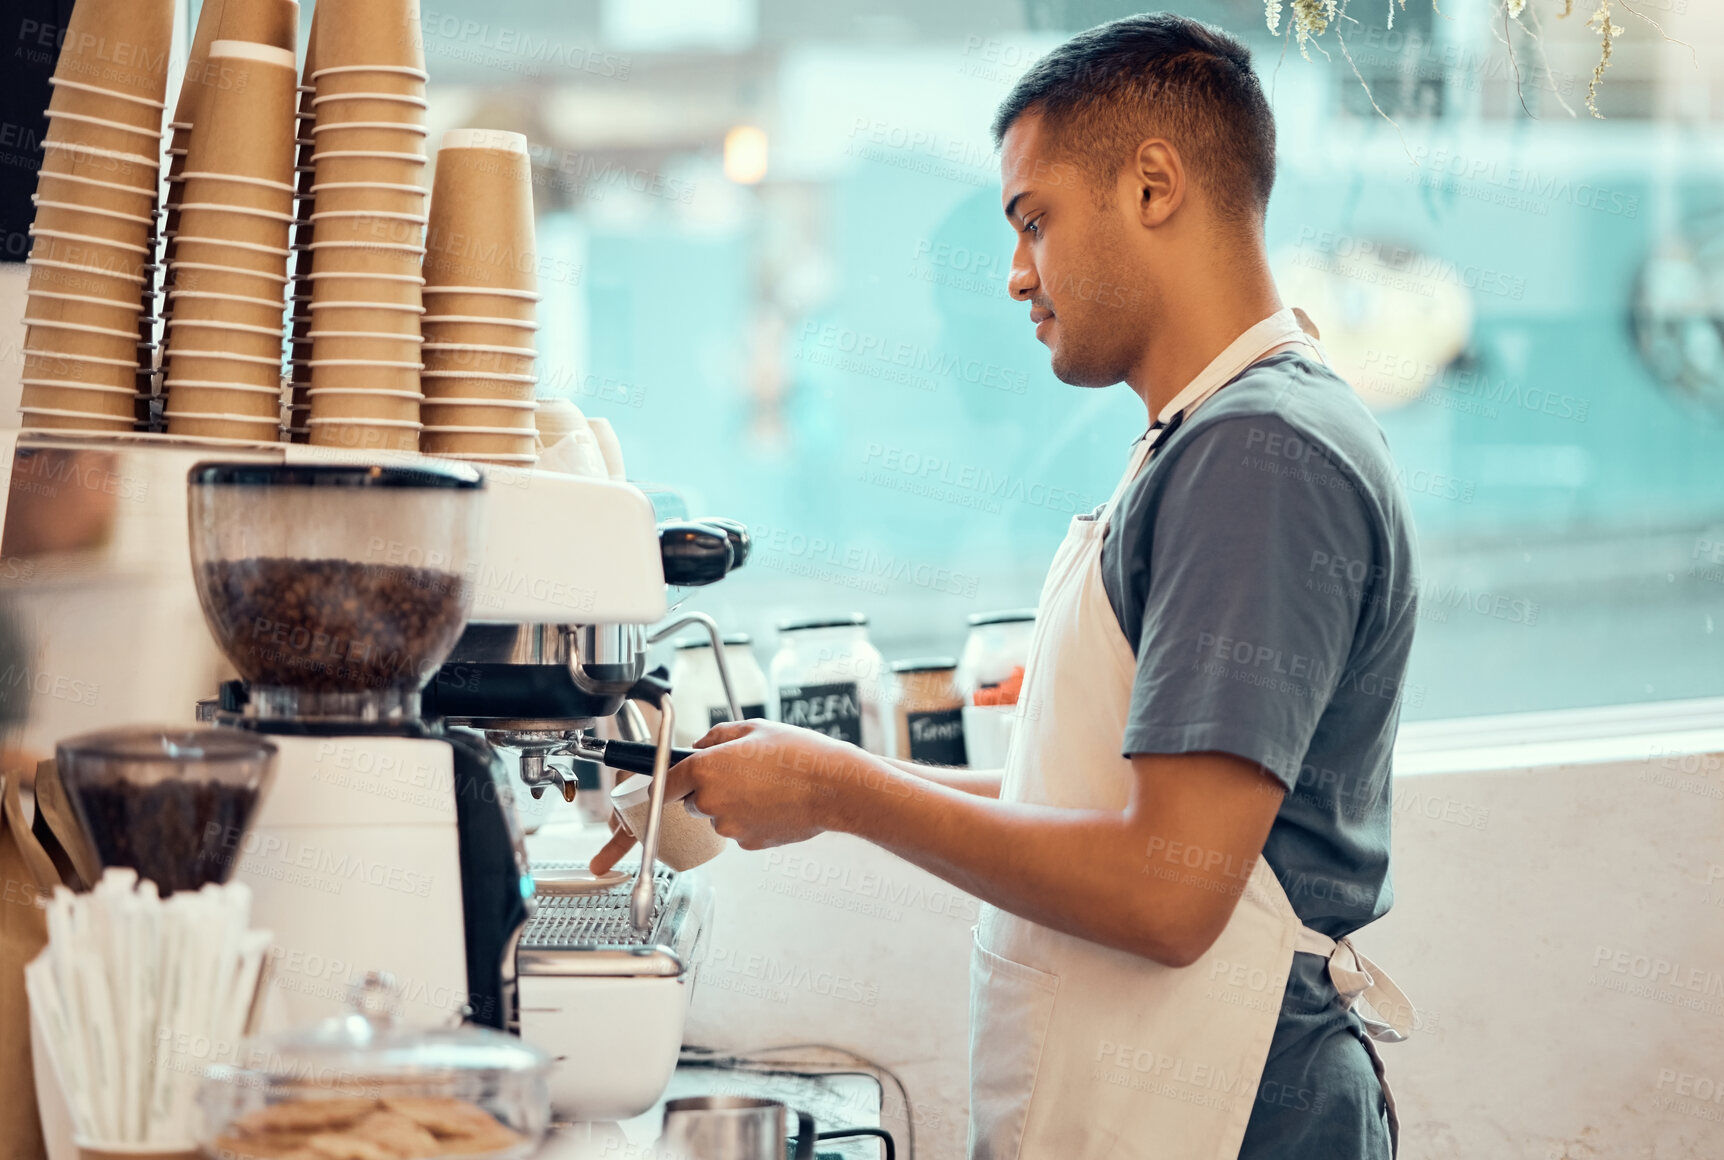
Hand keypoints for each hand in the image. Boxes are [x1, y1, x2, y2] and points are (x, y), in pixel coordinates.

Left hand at [587, 719, 866, 873]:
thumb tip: (700, 745)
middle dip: (707, 788)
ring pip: (717, 815)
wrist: (835, 787)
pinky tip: (776, 803)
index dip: (656, 782)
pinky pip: (739, 829)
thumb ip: (717, 736)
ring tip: (767, 785)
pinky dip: (751, 818)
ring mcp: (729, 825)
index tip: (645, 786)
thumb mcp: (753, 728)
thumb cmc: (800, 754)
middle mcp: (711, 800)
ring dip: (731, 803)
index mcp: (706, 768)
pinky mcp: (748, 842)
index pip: (662, 781)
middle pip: (692, 799)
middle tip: (740, 773)